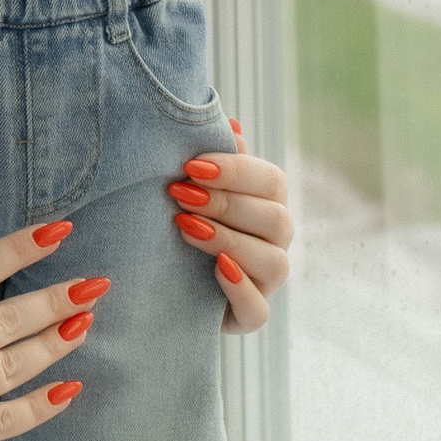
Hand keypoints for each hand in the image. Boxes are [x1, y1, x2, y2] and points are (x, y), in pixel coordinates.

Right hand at [0, 220, 102, 440]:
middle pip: (8, 316)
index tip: (57, 233)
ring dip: (55, 343)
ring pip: (14, 363)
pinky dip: (41, 406)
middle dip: (56, 299)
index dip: (19, 249)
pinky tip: (67, 390)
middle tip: (94, 285)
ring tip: (85, 324)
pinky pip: (7, 419)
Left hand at [167, 130, 292, 334]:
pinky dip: (241, 290)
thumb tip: (231, 124)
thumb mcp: (195, 187)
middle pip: (275, 219)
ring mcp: (266, 281)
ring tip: (186, 228)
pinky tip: (217, 268)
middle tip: (180, 194)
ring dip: (229, 241)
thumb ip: (215, 161)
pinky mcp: (249, 316)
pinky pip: (260, 310)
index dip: (236, 171)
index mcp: (269, 203)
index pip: (271, 181)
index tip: (191, 165)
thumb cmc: (185, 218)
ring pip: (273, 262)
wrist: (163, 278)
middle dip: (225, 204)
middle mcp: (276, 241)